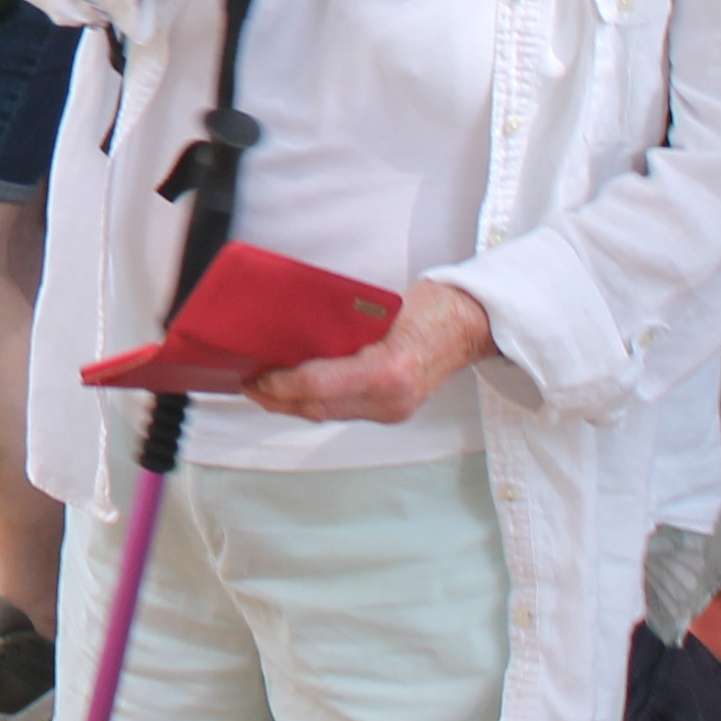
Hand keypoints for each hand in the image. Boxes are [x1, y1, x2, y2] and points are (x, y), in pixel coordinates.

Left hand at [246, 279, 493, 424]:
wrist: (473, 324)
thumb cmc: (432, 306)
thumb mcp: (380, 307)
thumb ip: (338, 325)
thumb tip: (289, 332)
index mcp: (387, 369)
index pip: (317, 386)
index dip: (279, 385)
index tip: (254, 376)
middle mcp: (390, 398)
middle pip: (317, 409)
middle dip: (277, 400)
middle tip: (247, 384)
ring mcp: (393, 410)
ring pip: (328, 414)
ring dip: (293, 405)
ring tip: (263, 388)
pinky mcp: (394, 412)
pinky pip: (344, 411)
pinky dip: (316, 402)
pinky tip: (297, 391)